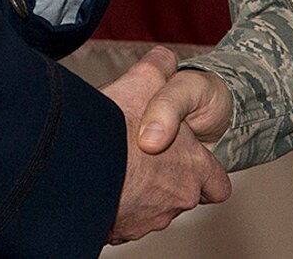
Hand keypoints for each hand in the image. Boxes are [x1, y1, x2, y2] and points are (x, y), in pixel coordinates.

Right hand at [103, 47, 230, 242]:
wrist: (76, 167)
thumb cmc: (117, 125)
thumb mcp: (147, 80)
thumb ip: (162, 66)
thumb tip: (164, 59)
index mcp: (194, 168)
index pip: (216, 185)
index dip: (205, 172)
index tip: (187, 160)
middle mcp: (177, 199)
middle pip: (179, 195)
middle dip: (163, 178)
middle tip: (141, 155)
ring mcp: (149, 219)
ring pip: (151, 208)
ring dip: (139, 191)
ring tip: (118, 166)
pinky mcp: (121, 232)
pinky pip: (124, 221)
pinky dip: (116, 205)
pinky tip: (102, 183)